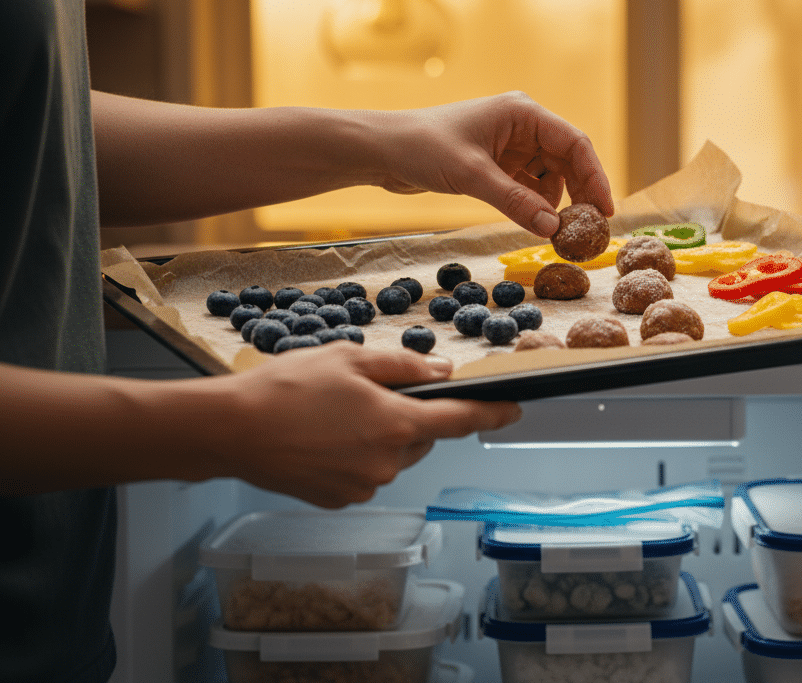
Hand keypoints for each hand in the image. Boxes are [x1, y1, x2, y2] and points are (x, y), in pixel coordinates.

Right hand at [216, 342, 520, 507]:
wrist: (230, 430)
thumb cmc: (286, 389)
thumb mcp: (350, 359)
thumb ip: (404, 368)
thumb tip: (441, 373)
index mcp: (396, 424)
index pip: (460, 420)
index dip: (492, 414)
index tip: (513, 410)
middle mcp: (387, 462)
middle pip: (422, 437)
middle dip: (408, 416)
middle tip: (367, 395)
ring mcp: (364, 486)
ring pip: (393, 457)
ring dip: (380, 437)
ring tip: (335, 416)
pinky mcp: (340, 500)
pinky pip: (365, 475)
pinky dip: (355, 456)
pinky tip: (322, 439)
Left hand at [374, 91, 614, 236]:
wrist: (380, 150)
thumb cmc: (422, 148)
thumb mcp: (472, 177)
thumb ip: (516, 202)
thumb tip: (553, 229)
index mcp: (522, 113)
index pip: (575, 143)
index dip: (595, 177)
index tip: (605, 211)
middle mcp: (522, 125)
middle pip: (567, 161)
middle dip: (578, 195)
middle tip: (587, 230)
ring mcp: (510, 145)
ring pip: (549, 177)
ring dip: (554, 204)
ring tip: (555, 232)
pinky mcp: (496, 164)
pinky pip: (529, 186)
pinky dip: (534, 205)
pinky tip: (532, 223)